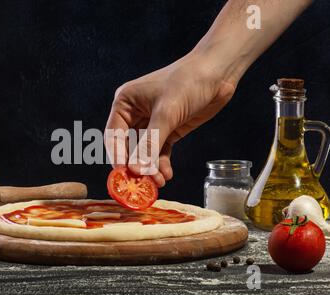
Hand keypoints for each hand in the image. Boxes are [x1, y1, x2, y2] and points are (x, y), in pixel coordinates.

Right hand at [105, 51, 235, 186]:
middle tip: (143, 184)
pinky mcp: (169, 130)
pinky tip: (167, 173)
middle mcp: (135, 113)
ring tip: (159, 181)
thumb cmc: (188, 82)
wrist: (218, 72)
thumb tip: (136, 169)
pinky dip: (162, 163)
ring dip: (150, 168)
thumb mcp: (166, 113)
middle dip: (136, 165)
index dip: (117, 156)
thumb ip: (150, 143)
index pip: (114, 135)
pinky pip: (160, 151)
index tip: (122, 175)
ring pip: (145, 152)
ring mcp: (152, 123)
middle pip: (128, 147)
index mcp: (125, 102)